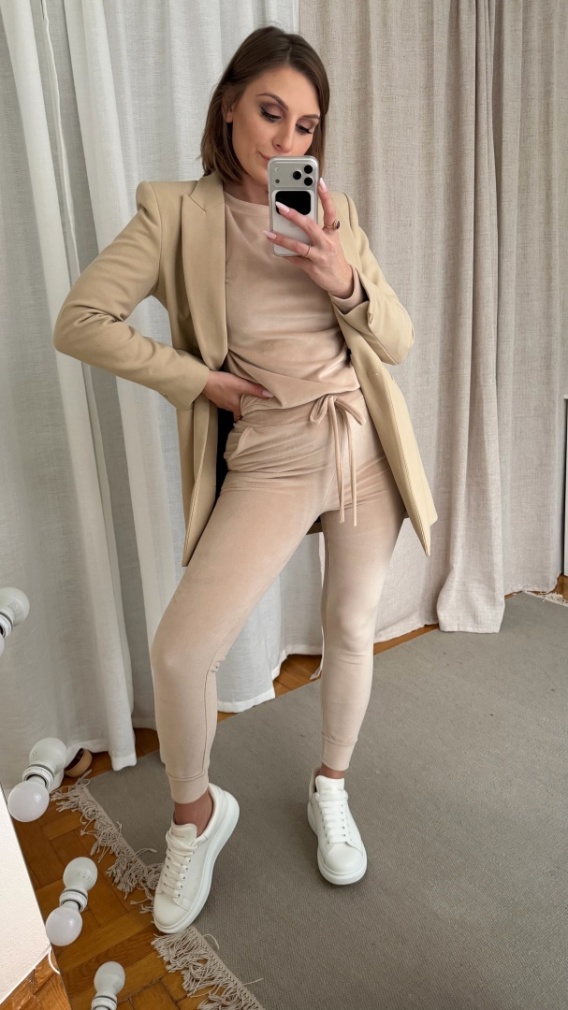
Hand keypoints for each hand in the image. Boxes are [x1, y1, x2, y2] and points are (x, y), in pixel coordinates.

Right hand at [203, 371, 272, 420]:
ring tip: (245, 402)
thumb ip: (255, 390)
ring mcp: (221, 403)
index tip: (257, 418)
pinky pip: (226, 401)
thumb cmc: (223, 383)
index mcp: (236, 407)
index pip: (244, 417)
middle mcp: (228, 407)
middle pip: (239, 412)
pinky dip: (230, 400)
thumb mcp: (241, 385)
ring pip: (232, 406)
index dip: (250, 418)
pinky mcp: (216, 397)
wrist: (203, 380)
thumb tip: (270, 395)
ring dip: (238, 405)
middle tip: (253, 411)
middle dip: (245, 412)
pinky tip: (231, 395)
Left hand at [263, 178, 353, 298]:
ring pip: (299, 246)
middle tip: (280, 206)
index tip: (320, 181)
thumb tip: (298, 217)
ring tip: (269, 233)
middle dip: (294, 215)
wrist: (341, 280)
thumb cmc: (333, 256)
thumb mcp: (330, 239)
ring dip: (282, 239)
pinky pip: (296, 260)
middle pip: (310, 226)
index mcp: (332, 233)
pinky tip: (276, 248)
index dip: (326, 196)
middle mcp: (327, 243)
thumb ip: (318, 228)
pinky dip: (285, 254)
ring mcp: (320, 256)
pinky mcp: (313, 268)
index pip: (331, 211)